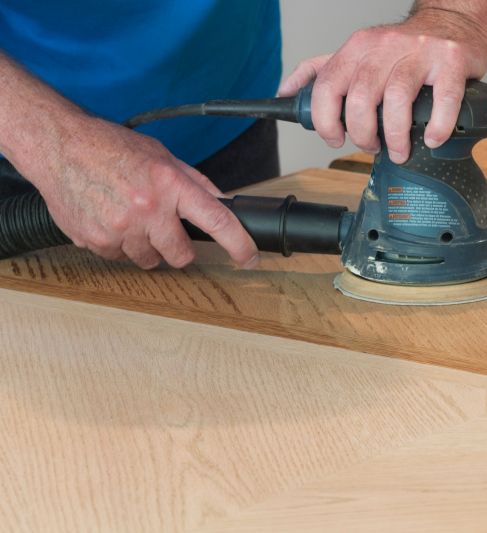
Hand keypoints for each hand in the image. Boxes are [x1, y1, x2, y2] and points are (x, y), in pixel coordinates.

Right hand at [22, 116, 258, 269]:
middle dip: (178, 247)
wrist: (59, 146)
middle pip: (181, 255)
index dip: (239, 244)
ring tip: (129, 216)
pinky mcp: (96, 241)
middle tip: (164, 228)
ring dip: (145, 245)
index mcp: (170, 184)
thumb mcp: (162, 156)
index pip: (217, 220)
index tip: (249, 257)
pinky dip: (118, 244)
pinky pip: (120, 258)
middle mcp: (148, 209)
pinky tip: (109, 218)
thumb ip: (195, 183)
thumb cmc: (111, 147)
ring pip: (149, 259)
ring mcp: (120, 228)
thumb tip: (224, 204)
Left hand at [278, 2, 486, 163]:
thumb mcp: (357, 53)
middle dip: (363, 135)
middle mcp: (384, 47)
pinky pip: (442, 99)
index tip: (336, 138)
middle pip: (361, 99)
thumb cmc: (404, 47)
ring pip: (397, 100)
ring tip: (399, 150)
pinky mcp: (450, 61)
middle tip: (372, 146)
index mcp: (357, 48)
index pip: (327, 87)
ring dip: (396, 137)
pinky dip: (437, 126)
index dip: (327, 121)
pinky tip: (433, 138)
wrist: (453, 22)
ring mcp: (418, 53)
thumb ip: (321, 71)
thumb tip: (286, 91)